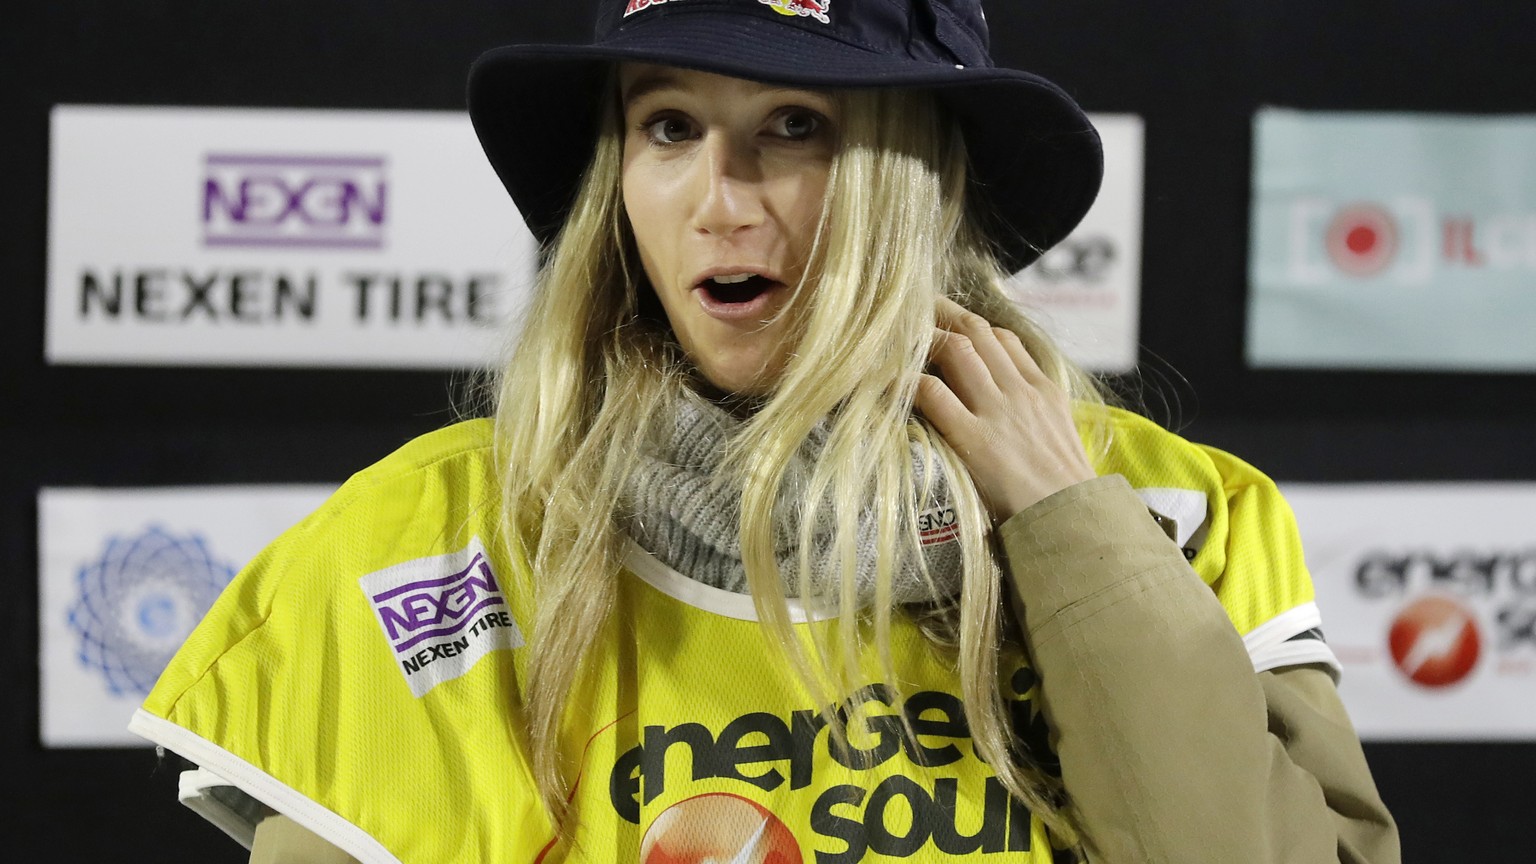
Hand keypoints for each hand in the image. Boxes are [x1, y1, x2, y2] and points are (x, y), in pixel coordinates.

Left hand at [914, 297, 1096, 521]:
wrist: (1072, 521)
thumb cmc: (1065, 492)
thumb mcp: (1060, 438)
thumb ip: (1036, 415)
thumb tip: (1010, 413)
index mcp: (1043, 389)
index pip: (1004, 339)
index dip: (971, 326)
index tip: (948, 325)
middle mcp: (1020, 391)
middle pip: (976, 332)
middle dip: (942, 315)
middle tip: (914, 310)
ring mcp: (997, 411)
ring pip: (955, 350)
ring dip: (922, 339)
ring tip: (896, 339)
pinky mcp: (974, 438)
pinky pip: (932, 393)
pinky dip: (906, 381)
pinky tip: (888, 381)